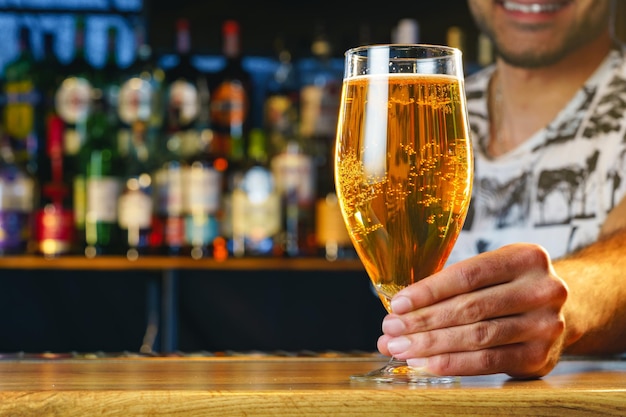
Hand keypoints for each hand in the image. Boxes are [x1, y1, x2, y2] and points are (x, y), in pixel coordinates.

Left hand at [377, 243, 567, 378]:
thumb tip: (398, 311)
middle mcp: (541, 289)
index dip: (428, 291)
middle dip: (423, 321)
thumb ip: (453, 286)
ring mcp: (545, 325)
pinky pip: (488, 362)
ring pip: (477, 337)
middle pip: (470, 308)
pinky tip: (425, 363)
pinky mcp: (540, 357)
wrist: (568, 311)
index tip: (398, 304)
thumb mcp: (494, 271)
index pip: (467, 275)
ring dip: (431, 345)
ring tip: (400, 348)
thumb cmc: (512, 288)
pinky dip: (452, 363)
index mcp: (525, 258)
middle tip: (391, 331)